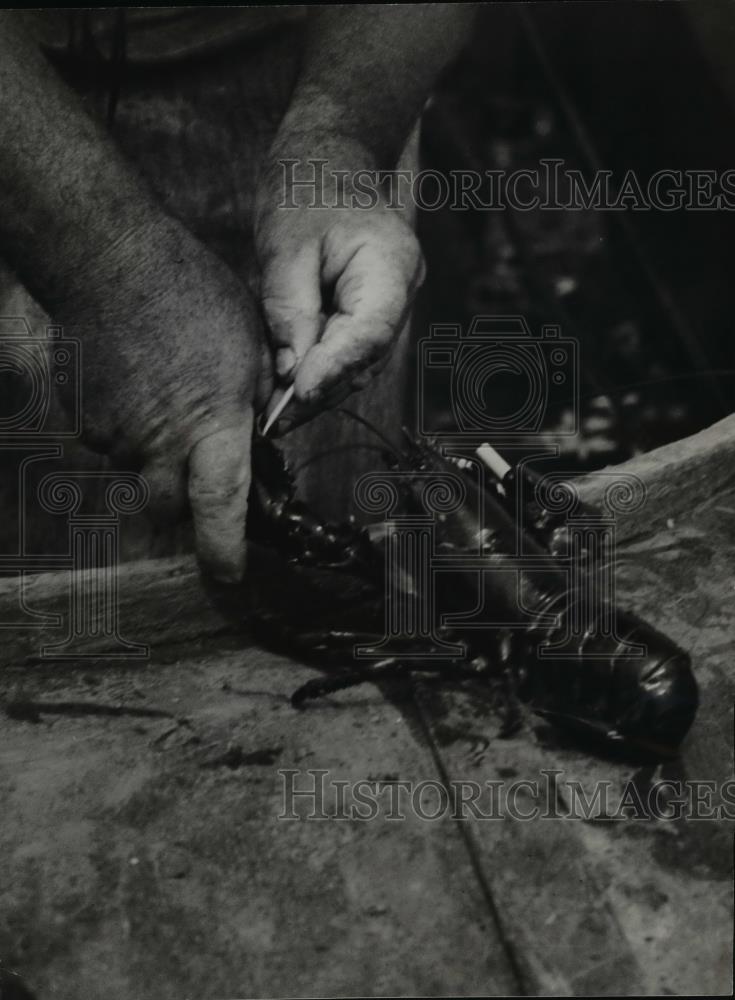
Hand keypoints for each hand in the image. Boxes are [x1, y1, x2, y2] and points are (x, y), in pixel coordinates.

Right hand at [54, 218, 271, 582]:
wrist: (109, 262)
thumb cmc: (191, 294)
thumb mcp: (250, 345)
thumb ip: (256, 401)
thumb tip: (258, 432)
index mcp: (211, 426)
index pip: (220, 507)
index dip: (225, 550)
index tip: (231, 575)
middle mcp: (159, 442)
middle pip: (169, 510)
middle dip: (186, 507)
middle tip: (198, 473)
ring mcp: (113, 433)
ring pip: (137, 472)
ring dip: (155, 454)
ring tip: (165, 394)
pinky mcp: (82, 418)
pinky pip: (109, 441)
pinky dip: (127, 426)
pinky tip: (137, 381)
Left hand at [255, 138, 424, 430]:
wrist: (330, 161)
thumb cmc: (306, 190)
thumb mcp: (285, 245)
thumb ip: (290, 310)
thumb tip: (291, 372)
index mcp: (392, 267)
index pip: (369, 333)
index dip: (334, 369)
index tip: (297, 395)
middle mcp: (402, 293)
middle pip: (365, 358)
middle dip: (320, 391)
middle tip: (273, 420)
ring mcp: (391, 307)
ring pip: (358, 364)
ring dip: (318, 389)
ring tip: (274, 414)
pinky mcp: (370, 315)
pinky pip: (348, 352)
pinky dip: (319, 371)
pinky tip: (286, 389)